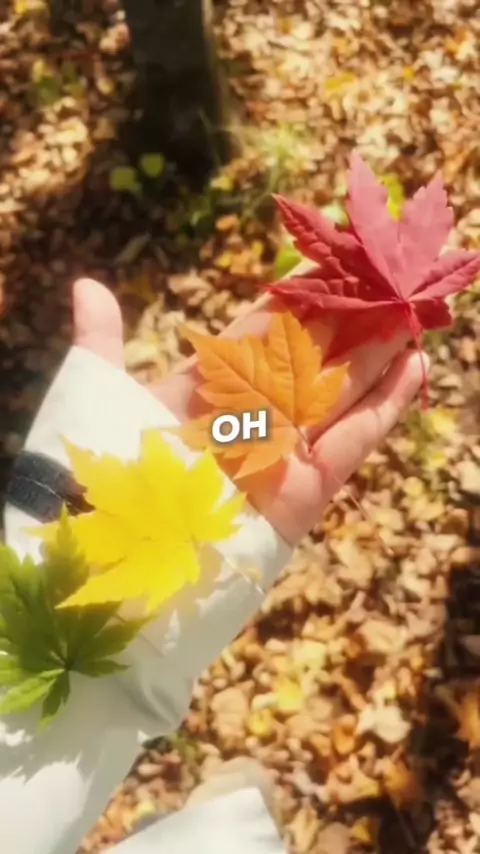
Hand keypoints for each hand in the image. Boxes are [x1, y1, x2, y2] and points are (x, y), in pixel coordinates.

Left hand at [72, 277, 426, 544]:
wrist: (118, 564)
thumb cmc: (105, 473)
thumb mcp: (97, 393)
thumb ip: (101, 340)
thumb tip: (86, 283)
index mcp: (206, 390)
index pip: (261, 331)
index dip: (297, 298)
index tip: (331, 265)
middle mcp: (249, 418)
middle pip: (310, 359)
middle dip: (349, 323)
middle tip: (389, 283)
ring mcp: (280, 454)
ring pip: (340, 394)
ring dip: (378, 357)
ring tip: (412, 316)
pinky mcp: (305, 493)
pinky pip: (352, 443)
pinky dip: (385, 408)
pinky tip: (412, 369)